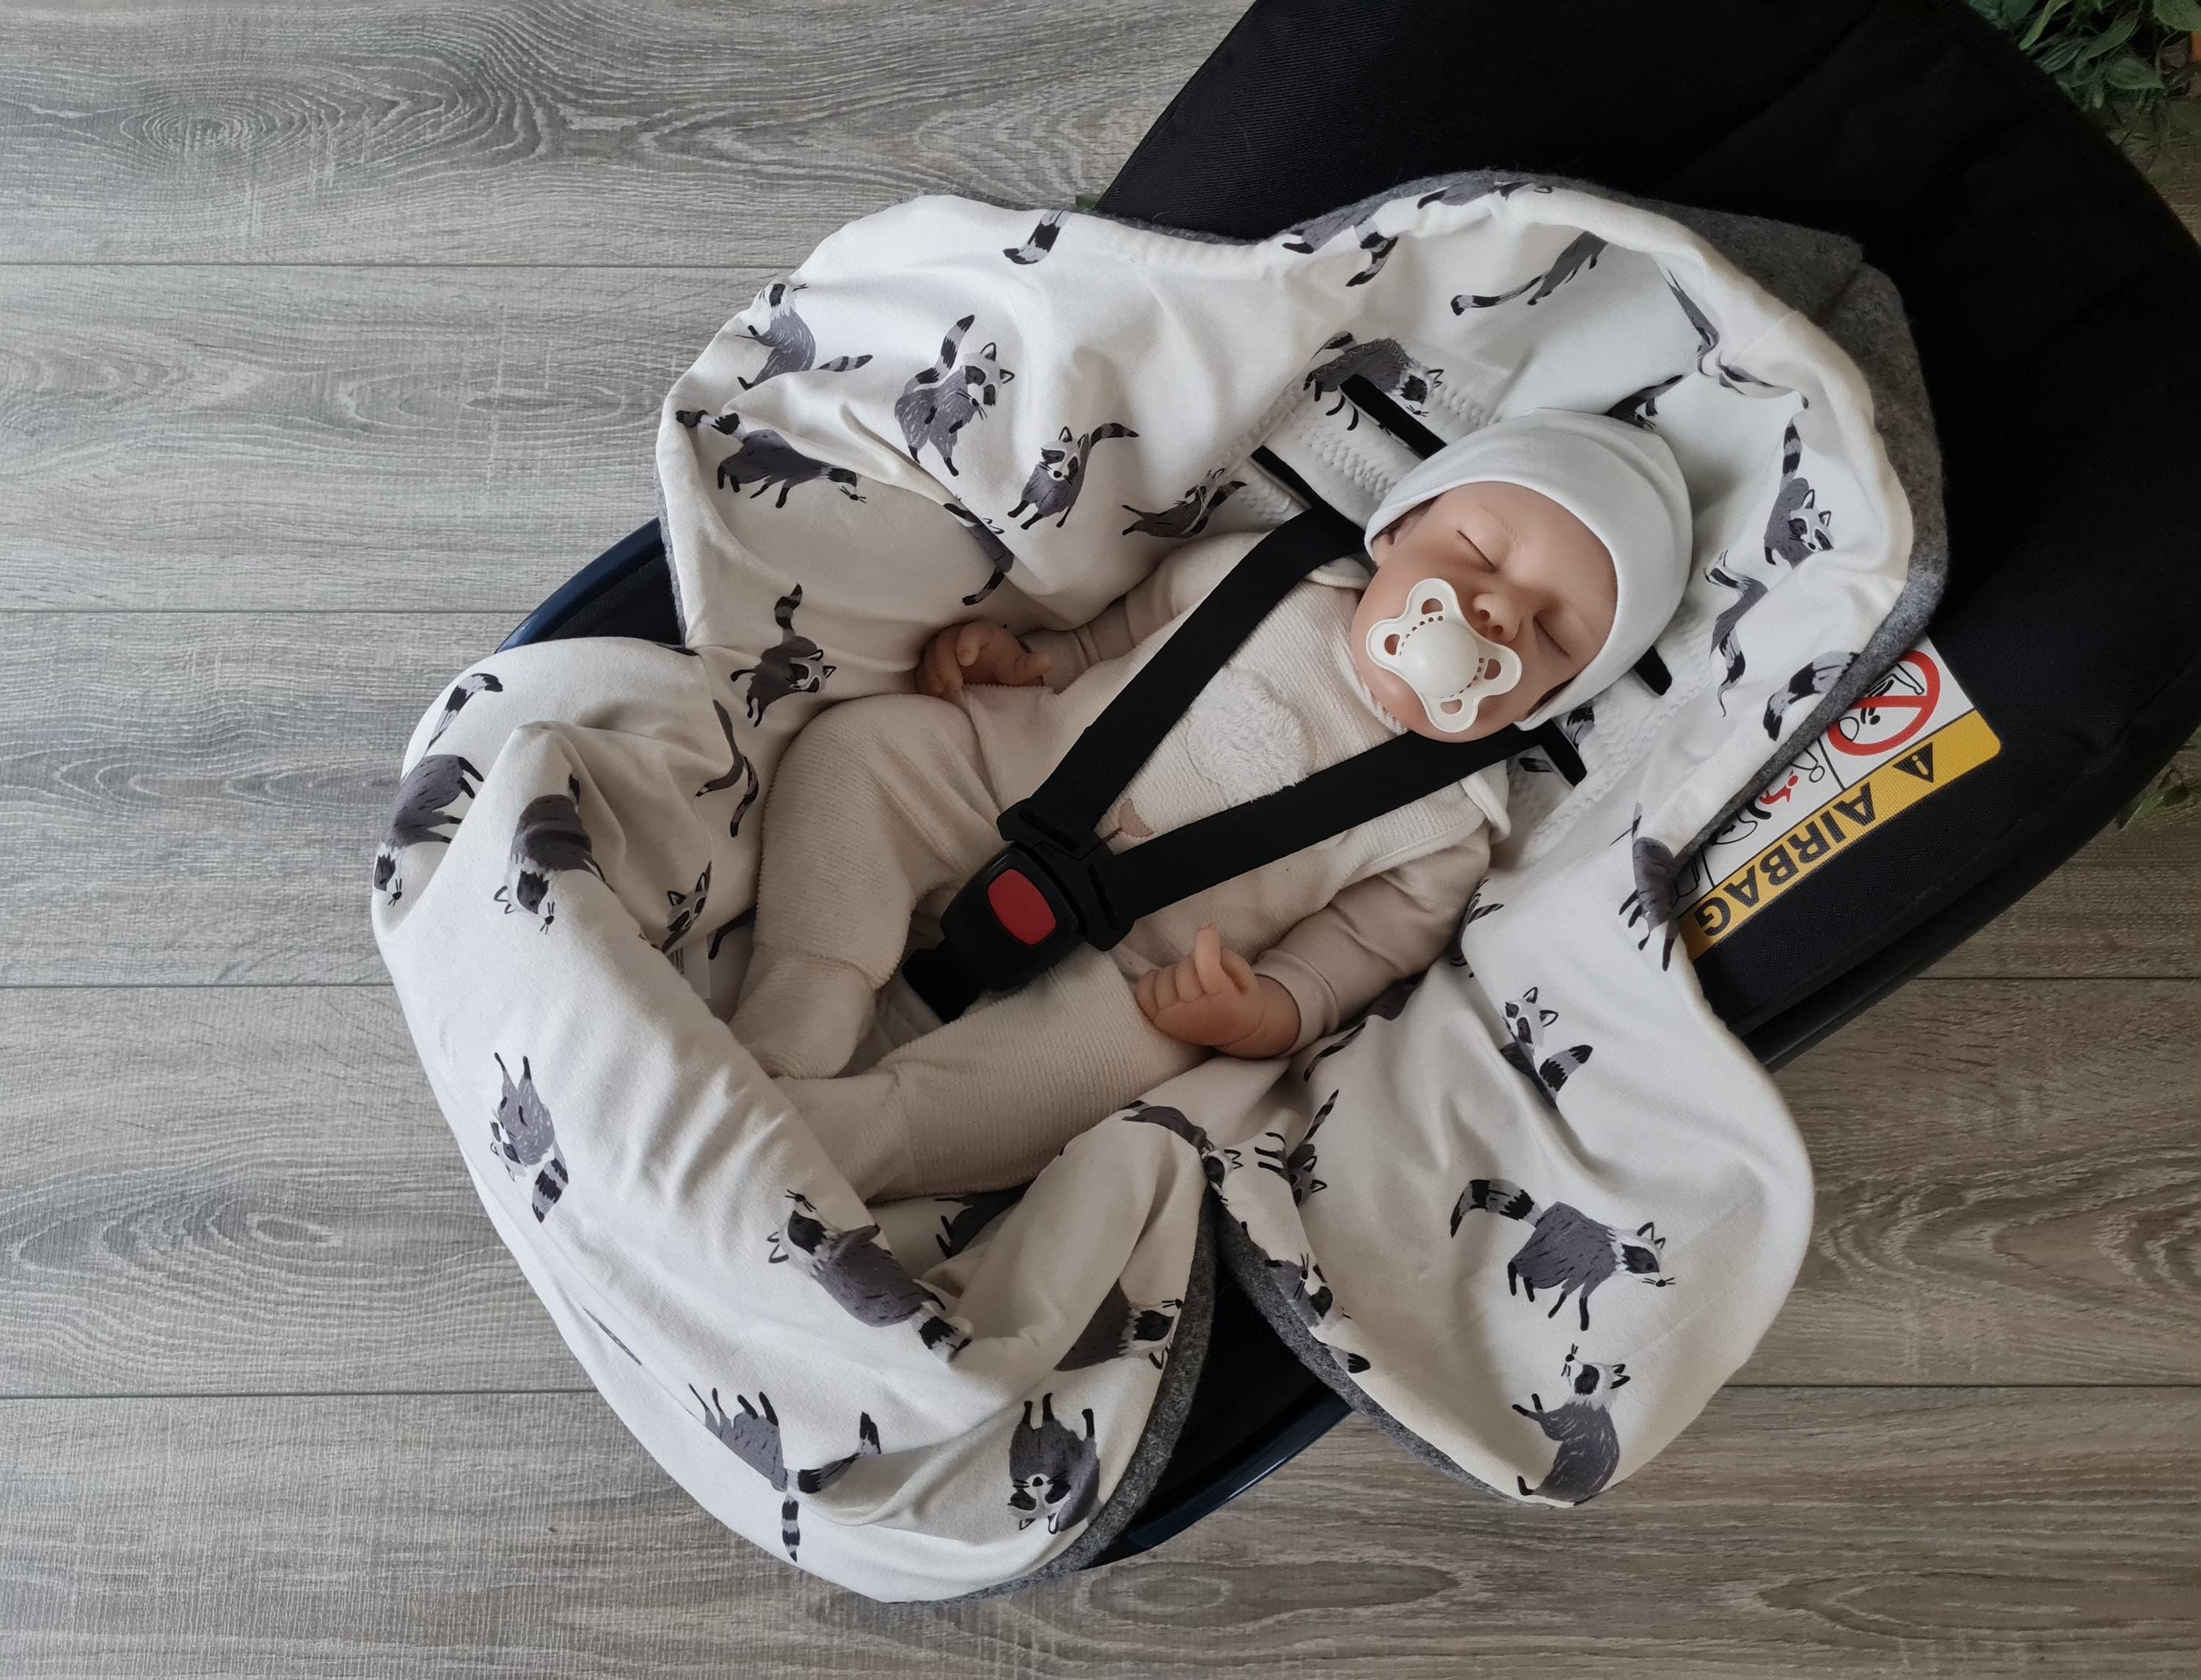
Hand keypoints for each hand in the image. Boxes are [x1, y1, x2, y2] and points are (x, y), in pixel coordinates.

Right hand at [916, 621, 1050, 696]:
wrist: (991, 674)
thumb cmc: (1005, 666)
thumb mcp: (1018, 669)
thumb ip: (1028, 666)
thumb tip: (1046, 661)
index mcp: (983, 633)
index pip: (972, 632)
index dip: (967, 643)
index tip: (967, 660)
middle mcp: (958, 636)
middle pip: (943, 642)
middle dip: (945, 663)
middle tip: (954, 686)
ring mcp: (942, 649)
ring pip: (928, 655)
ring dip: (931, 674)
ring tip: (941, 694)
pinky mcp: (931, 664)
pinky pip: (921, 669)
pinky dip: (924, 682)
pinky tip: (933, 697)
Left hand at [1135, 924, 1300, 1058]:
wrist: (1234, 1034)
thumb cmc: (1239, 1001)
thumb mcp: (1248, 980)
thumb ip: (1229, 958)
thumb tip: (1204, 936)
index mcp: (1222, 1001)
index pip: (1208, 968)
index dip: (1206, 943)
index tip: (1207, 928)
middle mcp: (1195, 1012)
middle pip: (1185, 968)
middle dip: (1195, 961)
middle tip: (1203, 971)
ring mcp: (1173, 1018)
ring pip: (1164, 976)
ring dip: (1176, 971)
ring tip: (1188, 981)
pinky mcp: (1158, 1021)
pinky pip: (1143, 990)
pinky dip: (1153, 980)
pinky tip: (1168, 982)